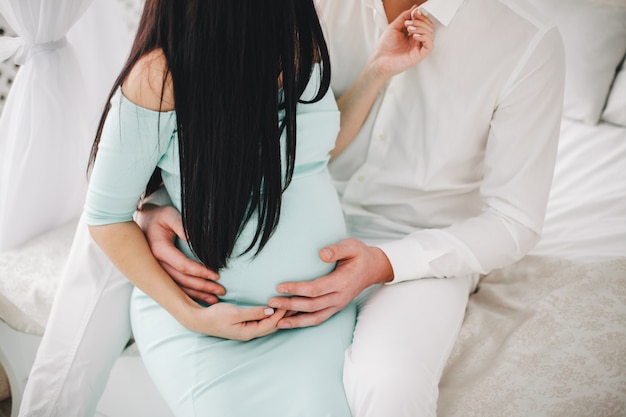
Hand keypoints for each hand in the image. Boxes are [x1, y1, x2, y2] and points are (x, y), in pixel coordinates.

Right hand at [135, 204, 224, 303]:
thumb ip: (182, 226)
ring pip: (177, 288)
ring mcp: (156, 272)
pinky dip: (188, 295)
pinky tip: (200, 299)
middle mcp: (155, 265)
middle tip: (221, 291)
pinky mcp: (158, 275)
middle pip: (181, 281)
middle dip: (203, 287)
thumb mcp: (169, 215)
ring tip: (214, 300)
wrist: (143, 222)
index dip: (200, 272)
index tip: (216, 274)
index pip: (183, 266)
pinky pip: (174, 288)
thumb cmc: (159, 217)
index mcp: (159, 251)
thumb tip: (196, 240)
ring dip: (196, 295)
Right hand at [185, 303, 287, 340]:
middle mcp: (251, 333)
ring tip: (291, 308)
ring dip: (280, 317)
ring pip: (269, 325)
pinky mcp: (245, 326)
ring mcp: (248, 331)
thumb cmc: (215, 316)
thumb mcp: (235, 313)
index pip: (272, 323)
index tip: (291, 303)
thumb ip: (254, 313)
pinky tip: (277, 311)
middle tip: (298, 305)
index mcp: (249, 332)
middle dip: (285, 316)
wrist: (200, 320)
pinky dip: (272, 316)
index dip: (282, 313)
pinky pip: (264, 323)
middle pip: (273, 326)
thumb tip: (271, 311)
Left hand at [268, 238, 393, 328]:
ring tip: (276, 320)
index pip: (316, 289)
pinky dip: (303, 323)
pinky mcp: (335, 308)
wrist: (373, 268)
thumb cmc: (359, 254)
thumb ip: (337, 249)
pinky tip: (289, 323)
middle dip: (290, 305)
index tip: (280, 286)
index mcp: (342, 282)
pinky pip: (318, 319)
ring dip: (295, 320)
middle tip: (271, 302)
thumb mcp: (351, 246)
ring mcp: (338, 305)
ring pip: (314, 317)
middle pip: (312, 306)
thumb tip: (321, 254)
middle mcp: (340, 297)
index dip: (297, 289)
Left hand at [371, 6, 434, 77]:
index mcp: (412, 34)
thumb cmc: (385, 47)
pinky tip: (415, 36)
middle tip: (409, 22)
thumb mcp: (394, 26)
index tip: (415, 12)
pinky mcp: (420, 55)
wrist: (380, 60)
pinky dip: (424, 37)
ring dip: (421, 28)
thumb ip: (404, 17)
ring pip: (430, 34)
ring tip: (410, 29)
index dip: (421, 16)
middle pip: (429, 27)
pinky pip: (429, 45)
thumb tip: (414, 9)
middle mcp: (416, 41)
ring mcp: (419, 48)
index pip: (424, 23)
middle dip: (421, 21)